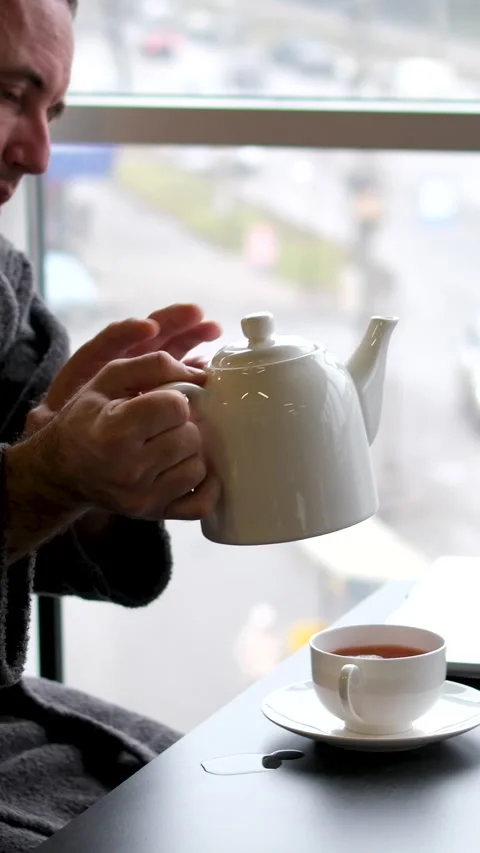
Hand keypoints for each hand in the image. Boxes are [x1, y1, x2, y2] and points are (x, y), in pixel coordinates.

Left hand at [28, 304, 220, 432]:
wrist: (77, 449)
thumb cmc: (67, 433)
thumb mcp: (52, 423)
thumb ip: (47, 417)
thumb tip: (43, 412)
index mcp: (90, 370)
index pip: (107, 345)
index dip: (126, 334)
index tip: (148, 329)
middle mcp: (121, 367)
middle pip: (148, 339)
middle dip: (173, 324)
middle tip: (198, 316)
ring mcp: (145, 377)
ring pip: (168, 351)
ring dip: (190, 339)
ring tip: (213, 329)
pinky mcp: (162, 391)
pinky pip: (180, 375)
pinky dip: (194, 369)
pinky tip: (209, 366)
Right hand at [41, 351, 219, 521]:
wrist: (61, 470)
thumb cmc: (86, 420)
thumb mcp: (107, 380)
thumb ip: (154, 365)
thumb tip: (203, 377)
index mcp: (115, 432)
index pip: (176, 407)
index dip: (174, 399)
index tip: (160, 402)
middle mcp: (129, 470)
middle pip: (191, 437)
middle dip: (182, 426)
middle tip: (162, 426)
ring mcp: (143, 498)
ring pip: (198, 467)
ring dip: (189, 454)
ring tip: (167, 448)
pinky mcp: (154, 514)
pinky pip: (202, 504)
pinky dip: (203, 487)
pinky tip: (183, 470)